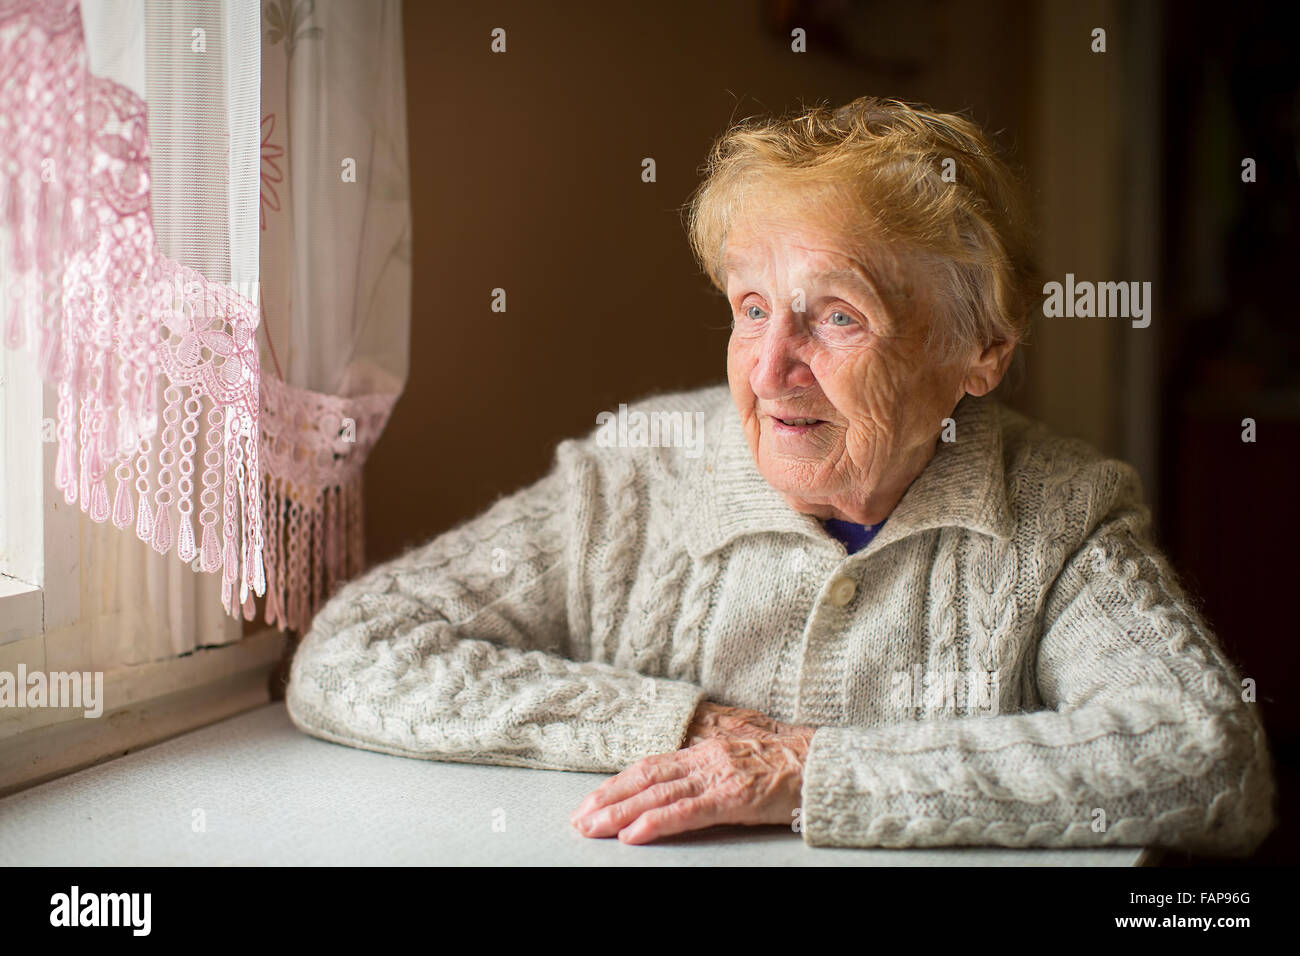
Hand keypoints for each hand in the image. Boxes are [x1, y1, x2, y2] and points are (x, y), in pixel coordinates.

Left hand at [569, 701, 816, 843]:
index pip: (650, 765)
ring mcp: (718, 776)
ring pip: (657, 794)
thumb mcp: (741, 757)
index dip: (618, 783)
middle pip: (644, 777)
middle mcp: (705, 758)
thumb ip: (712, 767)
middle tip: (578, 819)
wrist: (824, 763)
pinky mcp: (733, 797)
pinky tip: (634, 834)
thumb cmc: (789, 765)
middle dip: (607, 798)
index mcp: (705, 750)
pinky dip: (656, 823)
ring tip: (593, 828)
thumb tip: (683, 781)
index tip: (592, 800)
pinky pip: (687, 811)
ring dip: (620, 812)